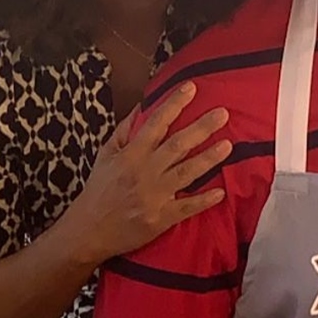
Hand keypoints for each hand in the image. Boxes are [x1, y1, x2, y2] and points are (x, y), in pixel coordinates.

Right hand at [65, 82, 230, 264]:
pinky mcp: (161, 218)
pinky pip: (186, 207)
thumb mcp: (106, 155)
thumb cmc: (99, 189)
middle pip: (177, 146)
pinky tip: (220, 192)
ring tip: (228, 145)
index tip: (191, 87)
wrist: (89, 230)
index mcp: (131, 154)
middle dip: (201, 128)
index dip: (174, 104)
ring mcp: (154, 196)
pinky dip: (203, 200)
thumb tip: (143, 106)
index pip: (156, 123)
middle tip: (223, 114)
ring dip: (208, 158)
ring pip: (186, 173)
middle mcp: (144, 172)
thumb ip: (124, 130)